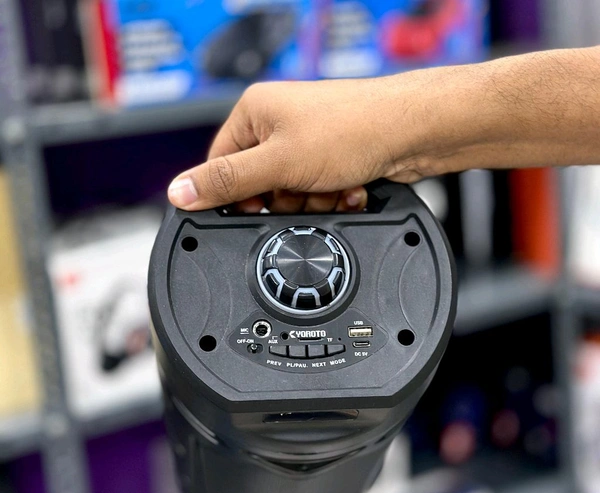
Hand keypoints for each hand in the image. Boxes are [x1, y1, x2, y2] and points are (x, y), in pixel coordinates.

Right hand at [167, 76, 432, 212]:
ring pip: (292, 194)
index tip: (258, 209)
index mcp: (254, 113)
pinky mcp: (333, 159)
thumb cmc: (353, 129)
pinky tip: (349, 187)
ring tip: (334, 185)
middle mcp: (279, 124)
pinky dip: (333, 197)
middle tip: (305, 190)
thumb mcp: (278, 164)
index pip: (221, 165)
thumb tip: (179, 192)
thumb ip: (226, 182)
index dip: (238, 195)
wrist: (414, 132)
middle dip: (286, 199)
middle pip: (259, 186)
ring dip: (314, 200)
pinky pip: (318, 192)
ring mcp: (308, 142)